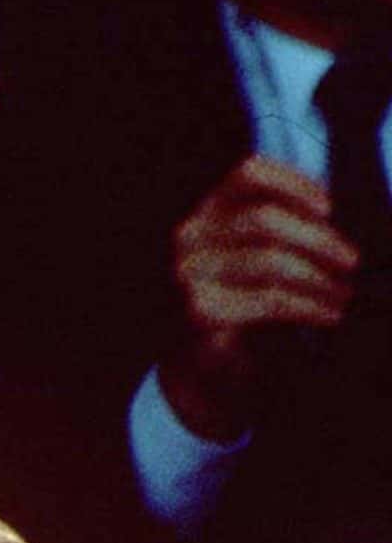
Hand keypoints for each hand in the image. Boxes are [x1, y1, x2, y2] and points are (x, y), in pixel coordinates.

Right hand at [161, 155, 359, 439]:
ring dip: (319, 277)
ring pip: (269, 260)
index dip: (294, 182)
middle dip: (318, 239)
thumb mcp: (257, 256)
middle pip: (264, 219)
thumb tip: (339, 221)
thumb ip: (283, 230)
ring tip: (344, 293)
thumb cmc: (241, 305)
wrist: (203, 369)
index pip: (247, 174)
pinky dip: (310, 306)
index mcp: (206, 214)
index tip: (330, 206)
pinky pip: (270, 300)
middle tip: (352, 261)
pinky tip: (330, 313)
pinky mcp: (200, 314)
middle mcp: (189, 239)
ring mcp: (189, 276)